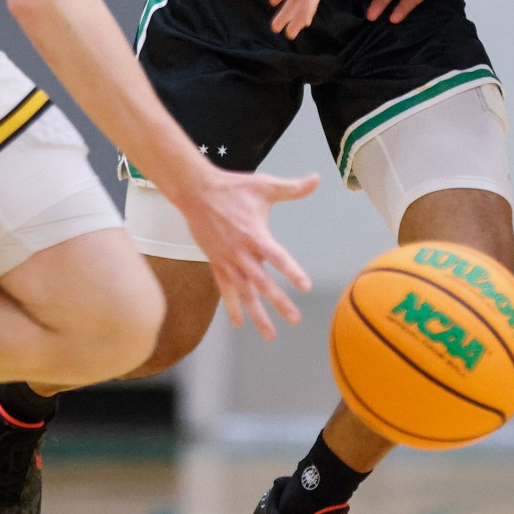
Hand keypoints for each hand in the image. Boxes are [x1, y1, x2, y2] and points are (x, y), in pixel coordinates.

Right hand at [170, 165, 316, 339]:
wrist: (197, 192)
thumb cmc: (233, 188)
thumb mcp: (264, 185)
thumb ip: (292, 188)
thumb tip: (316, 179)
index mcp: (255, 235)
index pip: (277, 258)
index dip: (291, 273)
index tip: (305, 287)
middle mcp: (241, 253)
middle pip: (262, 283)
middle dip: (279, 303)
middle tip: (295, 319)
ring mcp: (227, 261)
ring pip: (244, 293)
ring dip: (257, 314)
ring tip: (270, 334)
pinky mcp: (217, 263)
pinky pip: (225, 289)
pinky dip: (232, 306)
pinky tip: (239, 323)